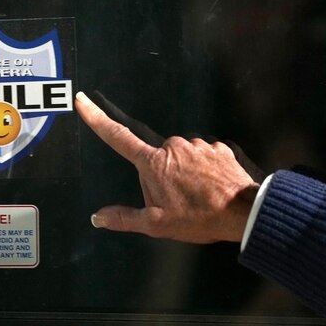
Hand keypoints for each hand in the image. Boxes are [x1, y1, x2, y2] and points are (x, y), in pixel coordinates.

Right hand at [75, 91, 259, 242]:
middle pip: (156, 158)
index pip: (117, 137)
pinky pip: (204, 157)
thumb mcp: (156, 224)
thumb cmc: (198, 218)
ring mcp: (197, 145)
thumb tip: (98, 217)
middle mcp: (173, 146)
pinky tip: (212, 189)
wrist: (243, 212)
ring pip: (182, 158)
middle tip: (176, 201)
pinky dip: (204, 172)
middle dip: (161, 176)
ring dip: (184, 174)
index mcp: (153, 162)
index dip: (97, 118)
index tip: (82, 100)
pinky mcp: (218, 148)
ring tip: (197, 198)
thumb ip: (124, 218)